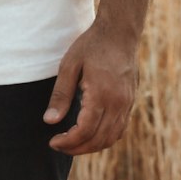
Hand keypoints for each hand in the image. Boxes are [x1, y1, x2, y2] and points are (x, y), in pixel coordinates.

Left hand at [43, 20, 139, 155]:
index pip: (85, 130)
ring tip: (73, 144)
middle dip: (77, 148)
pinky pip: (120, 129)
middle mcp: (118, 103)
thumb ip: (60, 94)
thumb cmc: (92, 45)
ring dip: (92, 146)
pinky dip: (105, 138)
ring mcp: (127, 103)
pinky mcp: (130, 101)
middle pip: (99, 139)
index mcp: (102, 94)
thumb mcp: (70, 65)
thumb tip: (50, 120)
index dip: (68, 142)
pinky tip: (91, 135)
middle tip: (59, 145)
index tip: (53, 141)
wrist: (120, 32)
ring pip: (111, 138)